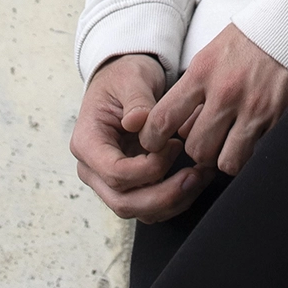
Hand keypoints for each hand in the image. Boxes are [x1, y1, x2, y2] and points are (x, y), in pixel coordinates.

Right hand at [70, 53, 212, 221]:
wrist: (124, 79)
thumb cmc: (125, 76)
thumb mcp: (132, 78)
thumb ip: (136, 100)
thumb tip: (137, 121)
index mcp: (87, 143)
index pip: (115, 173)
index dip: (147, 168)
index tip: (173, 146)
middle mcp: (93, 169)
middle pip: (124, 202)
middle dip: (163, 195)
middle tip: (194, 176)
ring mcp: (109, 180)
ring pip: (138, 210)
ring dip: (172, 201)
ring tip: (200, 177)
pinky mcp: (128, 184)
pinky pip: (149, 205)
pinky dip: (174, 199)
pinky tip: (195, 180)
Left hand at [138, 23, 287, 176]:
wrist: (285, 28)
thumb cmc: (242, 44)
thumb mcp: (207, 57)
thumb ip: (191, 93)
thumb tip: (179, 131)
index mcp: (203, 72)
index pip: (163, 119)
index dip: (152, 140)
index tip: (154, 145)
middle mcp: (226, 91)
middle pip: (197, 149)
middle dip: (198, 150)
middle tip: (206, 140)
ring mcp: (254, 107)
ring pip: (227, 162)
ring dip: (225, 157)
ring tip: (228, 144)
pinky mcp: (278, 117)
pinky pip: (256, 156)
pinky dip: (250, 153)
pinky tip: (249, 139)